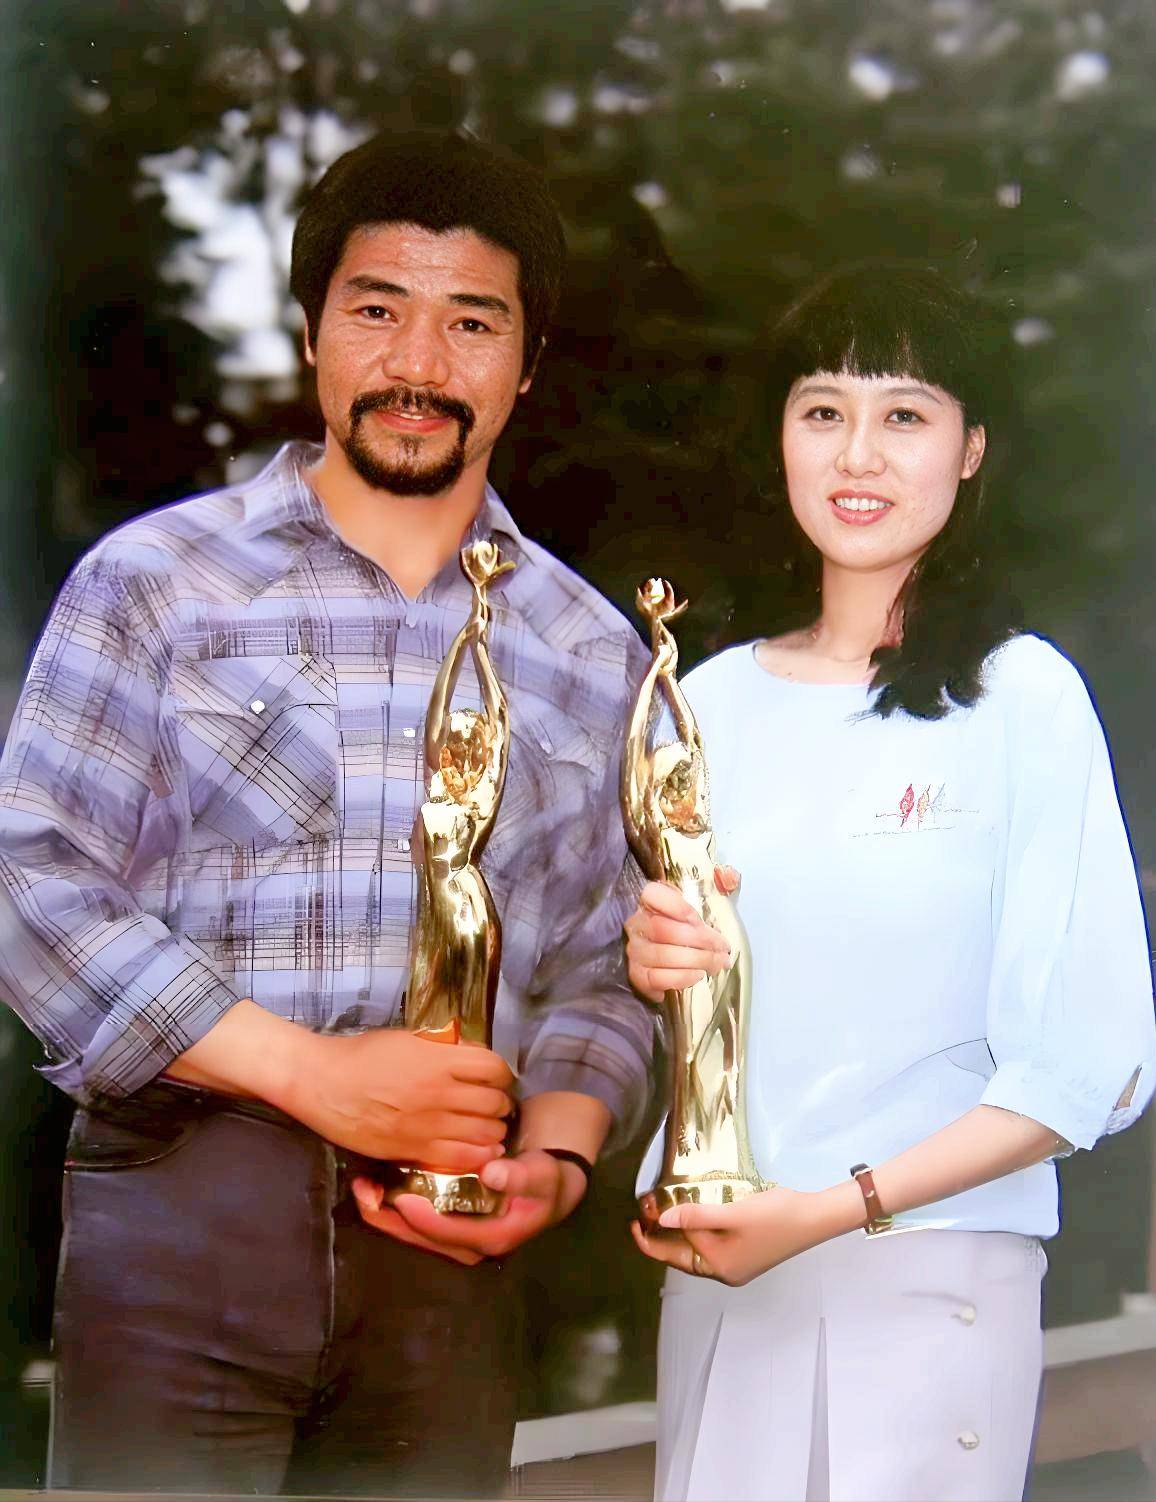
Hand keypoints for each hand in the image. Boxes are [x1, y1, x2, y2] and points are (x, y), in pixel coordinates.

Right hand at [282, 1029, 514, 1171]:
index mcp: (439, 1060)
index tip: (498, 1079)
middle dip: (500, 1104)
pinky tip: (480, 1151)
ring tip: (489, 1128)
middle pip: (494, 1103)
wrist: (324, 1083)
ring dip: (493, 1131)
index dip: (503, 1075)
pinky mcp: (415, 1150)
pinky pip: (462, 1158)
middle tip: (495, 1106)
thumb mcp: (408, 1038)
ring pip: (485, 1133)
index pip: (495, 1068)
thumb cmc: (363, 1055)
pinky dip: (479, 1156)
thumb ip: (444, 1047)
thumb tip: (474, 1053)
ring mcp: (428, 1124)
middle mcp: (440, 1092)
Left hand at [351, 1148, 586, 1265]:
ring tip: (362, 1188)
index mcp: (491, 1239)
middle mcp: (470, 1245)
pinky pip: (418, 1223)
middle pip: (421, 1239)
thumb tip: (494, 1174)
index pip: (447, 1232)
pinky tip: (379, 1186)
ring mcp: (458, 1238)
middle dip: (388, 1218)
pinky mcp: (450, 1225)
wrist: (550, 1185)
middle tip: (364, 1191)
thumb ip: (521, 1175)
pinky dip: (396, 1207)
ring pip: (414, 1234)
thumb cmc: (546, 1179)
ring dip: (386, 1213)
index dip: (421, 1217)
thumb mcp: (542, 1175)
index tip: (400, 1196)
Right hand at [623, 873, 736, 1002]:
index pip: (651, 894)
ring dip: (697, 960)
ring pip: (663, 955)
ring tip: (718, 963)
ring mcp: (635, 952)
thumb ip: (715, 887)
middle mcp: (636, 925)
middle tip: (722, 948)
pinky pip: (658, 978)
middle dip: (699, 939)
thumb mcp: (698, 905)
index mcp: (648, 902)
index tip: (698, 919)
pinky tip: (698, 975)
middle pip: (663, 929)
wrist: (669, 962)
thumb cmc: (686, 930)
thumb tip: (729, 877)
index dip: (677, 906)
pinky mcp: (638, 977)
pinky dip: (682, 977)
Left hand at [630, 1181, 861, 1286]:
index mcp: (718, 1266)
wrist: (815, 1218)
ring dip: (678, 1231)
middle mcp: (724, 1270)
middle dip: (661, 1235)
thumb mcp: (732, 1212)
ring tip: (660, 1210)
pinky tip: (691, 1213)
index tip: (634, 1219)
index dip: (650, 1238)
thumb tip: (661, 1220)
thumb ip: (695, 1216)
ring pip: (695, 1249)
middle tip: (644, 1210)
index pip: (673, 1254)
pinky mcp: (744, 1251)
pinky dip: (696, 1229)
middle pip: (682, 1255)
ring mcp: (736, 1262)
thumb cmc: (775, 1216)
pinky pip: (710, 1243)